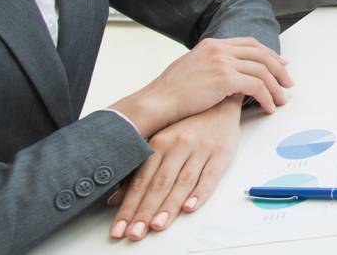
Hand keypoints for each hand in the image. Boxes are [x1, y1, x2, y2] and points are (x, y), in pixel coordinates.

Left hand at [108, 97, 241, 240]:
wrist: (221, 102)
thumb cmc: (190, 125)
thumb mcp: (162, 142)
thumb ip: (140, 171)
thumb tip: (115, 199)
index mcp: (160, 143)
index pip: (140, 181)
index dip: (129, 207)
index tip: (120, 228)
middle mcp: (178, 145)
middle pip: (158, 184)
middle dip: (144, 212)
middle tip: (134, 233)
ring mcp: (200, 149)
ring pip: (182, 182)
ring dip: (168, 206)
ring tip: (157, 225)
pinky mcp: (221, 153)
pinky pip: (210, 176)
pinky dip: (200, 192)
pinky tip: (190, 206)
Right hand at [110, 37, 291, 137]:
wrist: (157, 102)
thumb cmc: (170, 92)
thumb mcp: (191, 67)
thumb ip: (211, 65)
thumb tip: (229, 75)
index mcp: (212, 44)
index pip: (249, 44)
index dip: (268, 53)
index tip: (280, 63)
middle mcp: (219, 48)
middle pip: (261, 54)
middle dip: (279, 68)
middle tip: (288, 82)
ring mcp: (222, 62)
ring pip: (262, 70)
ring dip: (275, 86)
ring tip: (281, 100)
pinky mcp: (225, 78)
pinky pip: (256, 86)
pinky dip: (266, 97)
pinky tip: (268, 107)